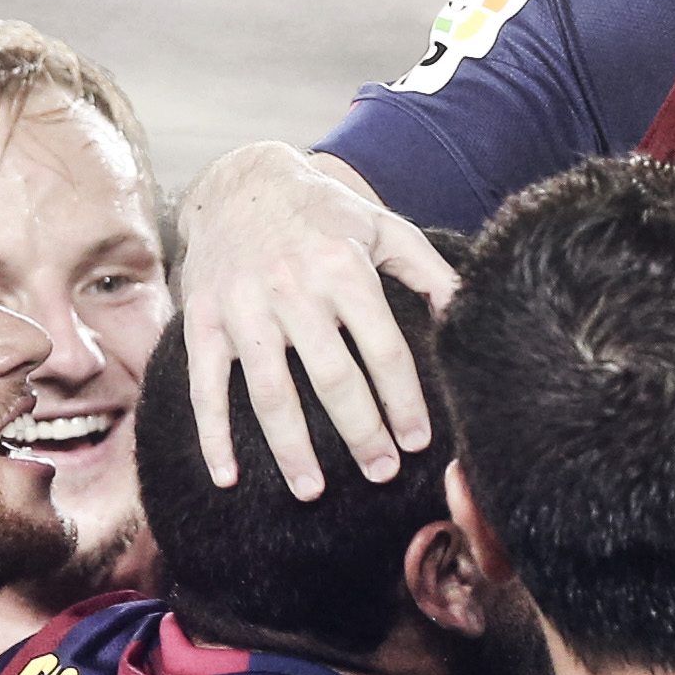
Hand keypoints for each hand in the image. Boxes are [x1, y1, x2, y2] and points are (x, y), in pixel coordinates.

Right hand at [174, 143, 462, 500]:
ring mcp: (244, 307)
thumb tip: (471, 314)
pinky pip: (206, 386)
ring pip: (271, 393)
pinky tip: (228, 478)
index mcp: (344, 268)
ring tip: (313, 490)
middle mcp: (292, 289)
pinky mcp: (203, 320)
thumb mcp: (384, 228)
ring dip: (292, 449)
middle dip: (361, 434)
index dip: (404, 401)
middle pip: (334, 379)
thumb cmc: (324, 214)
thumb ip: (430, 271)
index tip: (418, 441)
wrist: (241, 183)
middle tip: (382, 473)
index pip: (384, 350)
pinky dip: (212, 436)